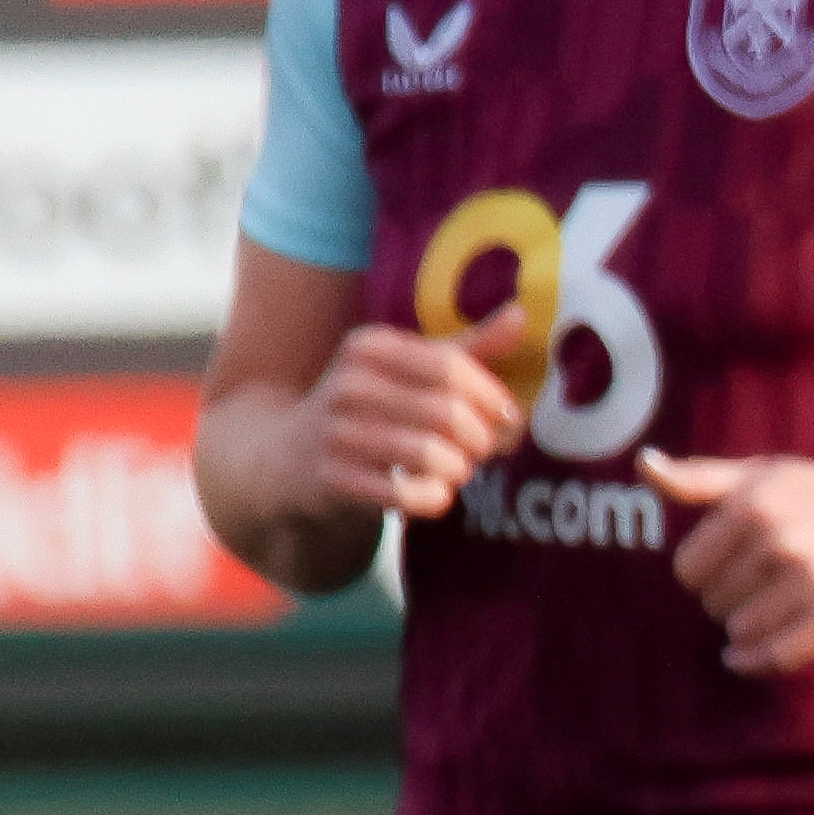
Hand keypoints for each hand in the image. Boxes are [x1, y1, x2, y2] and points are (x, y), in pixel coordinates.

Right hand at [302, 322, 534, 524]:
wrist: (292, 456)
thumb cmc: (372, 407)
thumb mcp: (411, 369)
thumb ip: (467, 348)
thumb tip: (521, 315)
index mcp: (370, 346)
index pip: (450, 366)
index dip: (491, 396)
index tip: (508, 417)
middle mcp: (348, 384)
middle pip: (447, 414)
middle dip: (481, 439)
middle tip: (482, 449)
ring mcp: (335, 432)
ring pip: (430, 456)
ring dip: (458, 470)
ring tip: (456, 468)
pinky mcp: (331, 478)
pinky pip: (406, 494)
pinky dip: (433, 499)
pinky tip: (432, 492)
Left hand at [639, 449, 813, 677]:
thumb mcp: (764, 475)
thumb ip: (700, 476)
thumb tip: (643, 465)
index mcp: (753, 504)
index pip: (688, 569)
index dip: (704, 573)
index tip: (729, 569)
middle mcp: (778, 540)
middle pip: (714, 603)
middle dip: (730, 599)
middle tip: (764, 586)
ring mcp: (809, 581)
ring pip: (742, 630)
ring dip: (750, 628)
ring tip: (774, 609)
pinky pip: (776, 655)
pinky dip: (754, 661)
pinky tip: (744, 657)